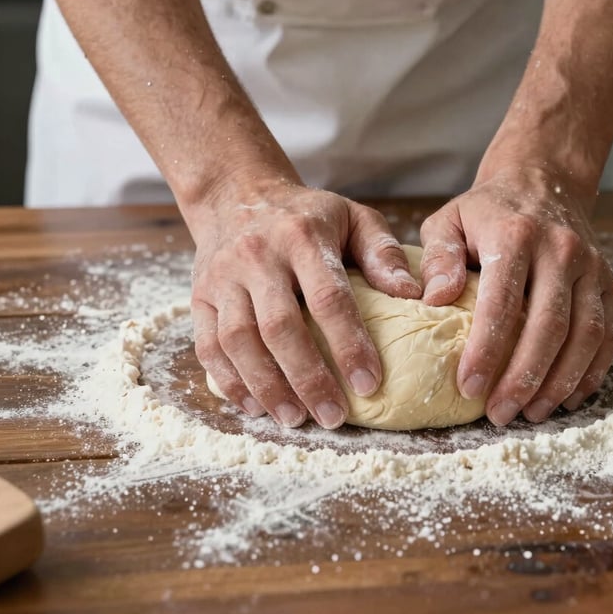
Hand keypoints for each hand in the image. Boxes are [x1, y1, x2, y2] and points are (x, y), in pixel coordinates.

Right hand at [188, 181, 420, 428]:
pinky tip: (255, 406)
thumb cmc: (306, 215)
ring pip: (239, 341)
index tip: (370, 383)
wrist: (237, 194)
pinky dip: (230, 382)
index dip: (349, 344)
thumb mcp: (353, 217)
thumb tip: (413, 294)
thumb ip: (383, 252)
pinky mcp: (198, 295)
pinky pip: (207, 346)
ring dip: (267, 387)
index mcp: (302, 237)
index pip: (328, 297)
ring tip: (295, 419)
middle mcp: (258, 256)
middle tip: (332, 416)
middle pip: (280, 326)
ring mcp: (222, 277)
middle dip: (308, 378)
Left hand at [419, 164, 612, 424]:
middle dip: (524, 378)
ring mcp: (591, 267)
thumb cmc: (486, 212)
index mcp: (515, 236)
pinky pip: (609, 333)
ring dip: (560, 382)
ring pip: (586, 335)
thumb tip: (434, 301)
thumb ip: (437, 259)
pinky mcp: (609, 282)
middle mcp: (560, 250)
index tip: (469, 387)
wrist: (542, 182)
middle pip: (550, 326)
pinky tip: (567, 396)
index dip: (486, 349)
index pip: (502, 302)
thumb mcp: (448, 221)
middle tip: (500, 413)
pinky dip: (592, 371)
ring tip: (532, 413)